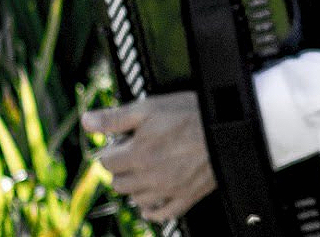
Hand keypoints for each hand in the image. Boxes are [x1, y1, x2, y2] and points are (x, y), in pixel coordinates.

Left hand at [83, 91, 215, 221]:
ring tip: (149, 169)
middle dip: (122, 167)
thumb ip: (116, 118)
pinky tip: (154, 197)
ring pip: (135, 198)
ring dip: (136, 186)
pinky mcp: (185, 198)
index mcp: (137, 154)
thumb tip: (87, 122)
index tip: (125, 141)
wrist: (232, 126)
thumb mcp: (152, 107)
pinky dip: (152, 209)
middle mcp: (148, 177)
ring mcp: (167, 190)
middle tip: (138, 152)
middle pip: (118, 182)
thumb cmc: (194, 114)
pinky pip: (159, 214)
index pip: (106, 161)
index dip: (114, 148)